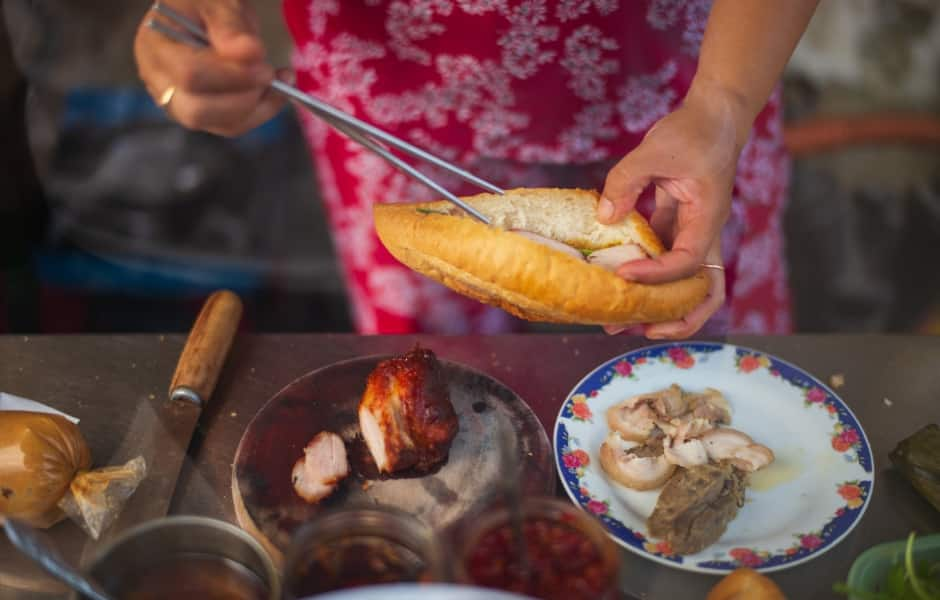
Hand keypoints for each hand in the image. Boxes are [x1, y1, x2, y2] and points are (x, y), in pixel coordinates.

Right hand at [133, 0, 286, 135]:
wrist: (202, 16)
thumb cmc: (203, 4)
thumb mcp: (215, 2)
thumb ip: (229, 26)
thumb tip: (250, 54)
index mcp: (155, 48)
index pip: (188, 75)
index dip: (230, 76)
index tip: (263, 65)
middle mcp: (161, 84)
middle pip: (198, 111)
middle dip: (243, 98)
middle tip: (269, 74)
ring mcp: (181, 105)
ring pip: (221, 125)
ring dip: (259, 107)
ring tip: (280, 79)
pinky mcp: (205, 117)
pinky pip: (234, 126)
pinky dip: (262, 112)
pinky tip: (276, 92)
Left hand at [598, 82, 749, 338]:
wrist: (714, 117)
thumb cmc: (693, 130)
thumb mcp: (654, 150)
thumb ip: (626, 181)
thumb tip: (604, 217)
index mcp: (707, 218)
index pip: (687, 262)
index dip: (657, 275)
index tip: (625, 275)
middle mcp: (703, 234)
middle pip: (702, 293)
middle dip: (673, 317)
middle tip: (634, 328)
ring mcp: (690, 234)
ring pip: (681, 283)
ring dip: (656, 304)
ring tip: (618, 320)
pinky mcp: (675, 227)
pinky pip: (662, 262)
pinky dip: (643, 275)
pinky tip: (614, 280)